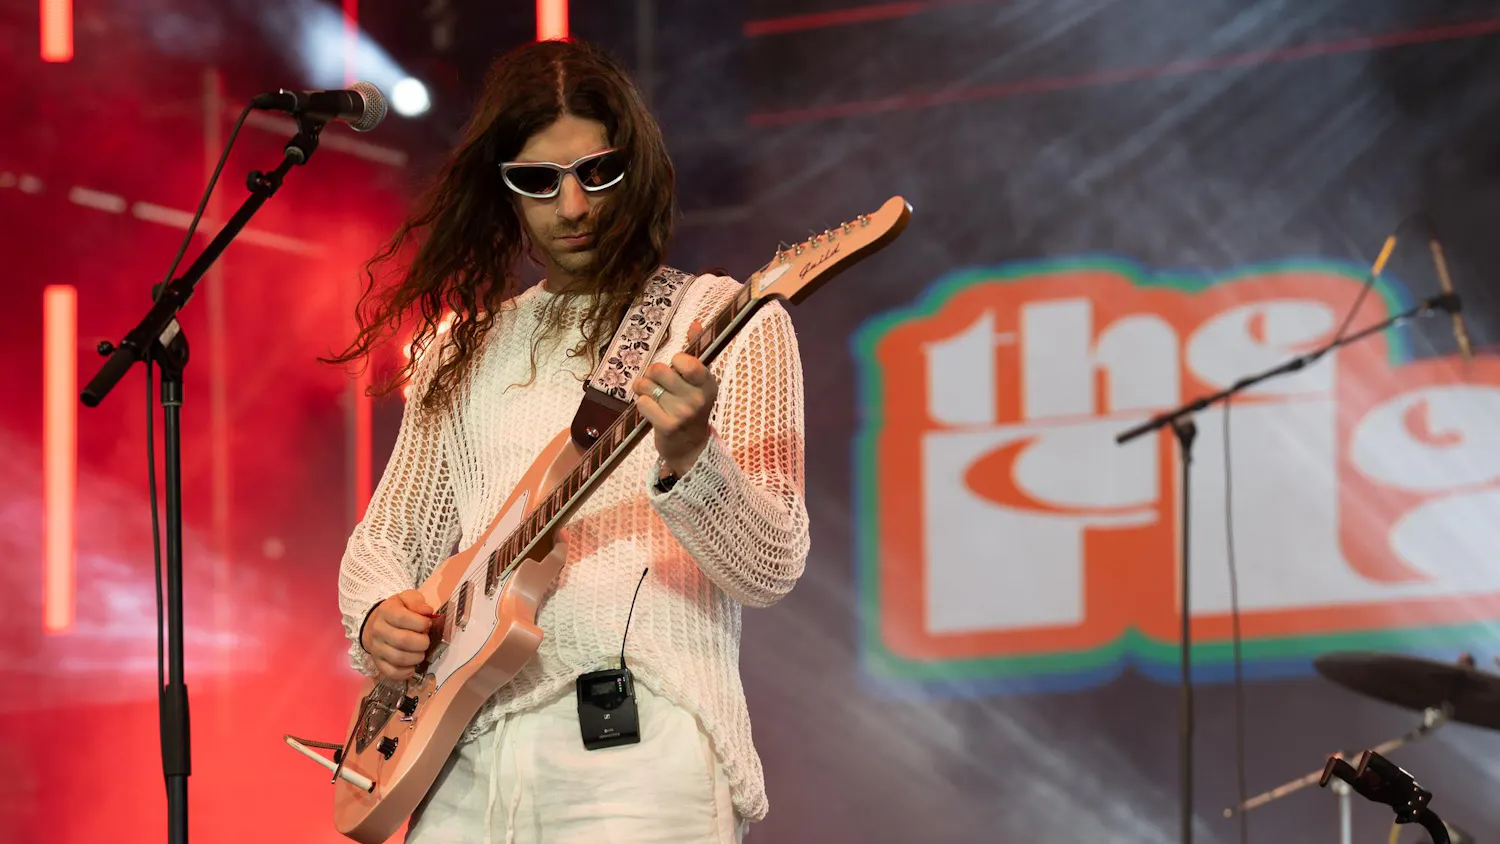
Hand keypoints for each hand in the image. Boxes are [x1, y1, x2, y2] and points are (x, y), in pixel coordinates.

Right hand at [361, 590, 434, 680]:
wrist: (375, 624)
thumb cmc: (397, 611)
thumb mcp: (406, 599)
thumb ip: (417, 602)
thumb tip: (428, 612)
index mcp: (386, 611)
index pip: (403, 618)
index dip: (421, 623)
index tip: (428, 624)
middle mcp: (378, 630)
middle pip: (403, 640)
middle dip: (422, 642)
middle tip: (426, 641)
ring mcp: (376, 648)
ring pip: (399, 658)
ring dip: (416, 658)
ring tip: (421, 652)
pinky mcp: (377, 662)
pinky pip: (391, 672)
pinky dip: (406, 672)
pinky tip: (413, 666)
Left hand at [634, 348, 717, 477]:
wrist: (690, 448)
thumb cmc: (691, 408)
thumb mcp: (698, 382)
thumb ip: (694, 353)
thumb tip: (695, 323)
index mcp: (708, 383)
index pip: (684, 360)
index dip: (674, 362)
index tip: (677, 371)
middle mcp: (698, 398)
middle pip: (659, 369)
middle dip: (653, 374)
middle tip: (659, 385)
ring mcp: (683, 413)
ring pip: (646, 386)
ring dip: (645, 390)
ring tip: (655, 397)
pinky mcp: (667, 426)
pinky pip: (642, 403)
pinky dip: (642, 404)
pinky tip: (652, 411)